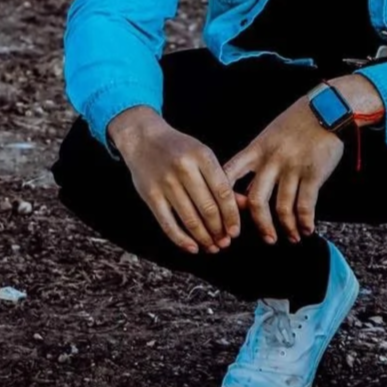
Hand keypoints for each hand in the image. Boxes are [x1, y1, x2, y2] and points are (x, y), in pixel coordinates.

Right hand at [108, 106, 240, 255]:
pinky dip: (181, 239)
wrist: (144, 138)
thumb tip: (242, 205)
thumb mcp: (203, 155)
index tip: (236, 231)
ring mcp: (166, 182)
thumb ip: (222, 178)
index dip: (231, 215)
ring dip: (203, 238)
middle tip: (225, 243)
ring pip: (189, 218)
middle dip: (219, 230)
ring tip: (212, 247)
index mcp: (202, 156)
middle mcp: (184, 168)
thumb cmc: (181, 149)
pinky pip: (168, 223)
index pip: (223, 192)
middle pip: (207, 208)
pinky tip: (192, 247)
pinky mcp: (150, 195)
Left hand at [223, 98, 343, 244]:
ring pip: (282, 207)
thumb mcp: (269, 134)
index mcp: (256, 149)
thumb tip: (245, 191)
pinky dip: (305, 221)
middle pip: (256, 201)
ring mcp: (293, 167)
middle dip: (260, 225)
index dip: (225, 200)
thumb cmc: (296, 121)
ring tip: (291, 236)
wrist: (327, 108)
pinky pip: (305, 205)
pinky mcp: (313, 173)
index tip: (227, 218)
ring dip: (286, 227)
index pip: (230, 175)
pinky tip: (306, 229)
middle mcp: (272, 160)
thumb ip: (257, 159)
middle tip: (266, 238)